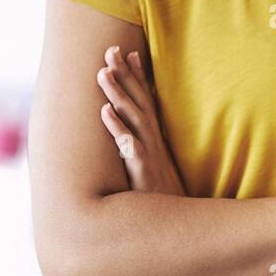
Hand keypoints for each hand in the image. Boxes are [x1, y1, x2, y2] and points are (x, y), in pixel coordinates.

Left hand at [95, 45, 187, 195]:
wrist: (173, 227)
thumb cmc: (160, 196)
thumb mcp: (155, 166)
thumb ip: (145, 147)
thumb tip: (133, 133)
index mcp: (155, 137)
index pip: (147, 99)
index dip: (138, 76)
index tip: (130, 52)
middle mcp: (153, 140)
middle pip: (139, 100)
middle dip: (126, 74)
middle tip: (111, 49)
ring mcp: (149, 153)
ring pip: (132, 117)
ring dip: (118, 94)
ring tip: (103, 72)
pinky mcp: (142, 170)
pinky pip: (128, 145)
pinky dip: (117, 128)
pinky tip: (104, 112)